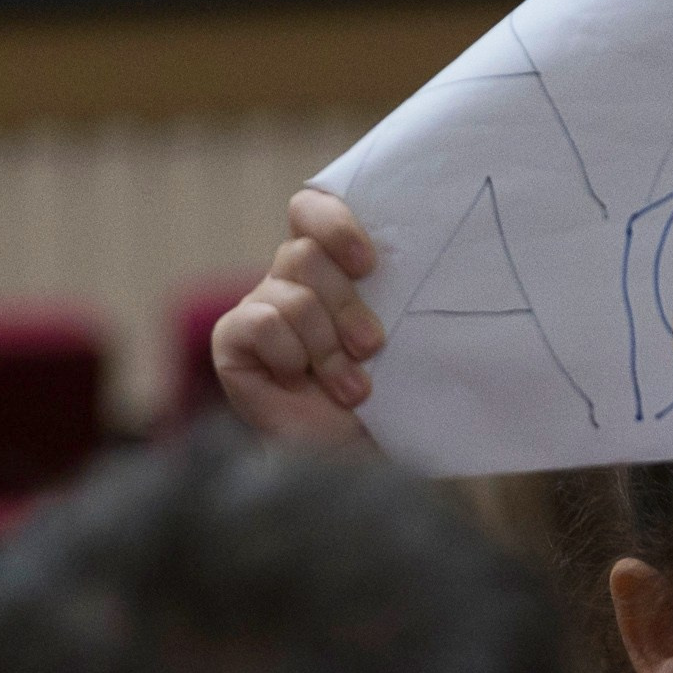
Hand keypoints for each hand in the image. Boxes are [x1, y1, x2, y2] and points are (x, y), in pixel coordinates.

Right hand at [212, 189, 385, 444]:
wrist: (355, 460)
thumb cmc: (389, 401)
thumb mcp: (408, 342)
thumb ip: (405, 297)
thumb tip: (438, 262)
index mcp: (333, 267)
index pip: (313, 211)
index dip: (334, 225)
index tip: (369, 264)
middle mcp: (292, 279)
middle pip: (304, 254)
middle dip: (346, 306)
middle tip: (372, 347)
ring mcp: (261, 307)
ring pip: (291, 295)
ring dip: (327, 347)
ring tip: (352, 388)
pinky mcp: (234, 340)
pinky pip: (262, 322)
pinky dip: (290, 356)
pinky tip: (300, 382)